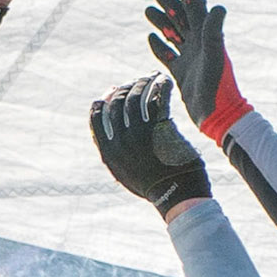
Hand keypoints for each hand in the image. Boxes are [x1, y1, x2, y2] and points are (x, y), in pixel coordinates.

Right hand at [90, 75, 211, 217]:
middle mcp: (122, 142)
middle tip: (137, 82)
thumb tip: (110, 133)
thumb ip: (116, 154)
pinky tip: (164, 82)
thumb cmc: (156, 186)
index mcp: (109, 153)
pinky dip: (160, 86)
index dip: (104, 100)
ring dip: (143, 83)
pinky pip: (158, 99)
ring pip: (136, 97)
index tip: (113, 91)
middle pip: (117, 103)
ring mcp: (141, 135)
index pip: (96, 117)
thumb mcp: (127, 174)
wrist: (179, 198)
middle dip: (125, 88)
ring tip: (151, 78)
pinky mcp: (162, 130)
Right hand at [146, 0, 251, 144]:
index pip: (195, 7)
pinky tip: (151, 38)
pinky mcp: (182, 75)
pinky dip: (160, 46)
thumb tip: (218, 6)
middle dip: (169, 2)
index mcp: (207, 38)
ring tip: (148, 8)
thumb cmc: (219, 87)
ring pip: (173, 34)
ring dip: (161, 21)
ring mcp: (190, 60)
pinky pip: (169, 56)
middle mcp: (199, 46)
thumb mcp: (215, 57)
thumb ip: (214, 32)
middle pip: (181, 18)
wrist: (218, 117)